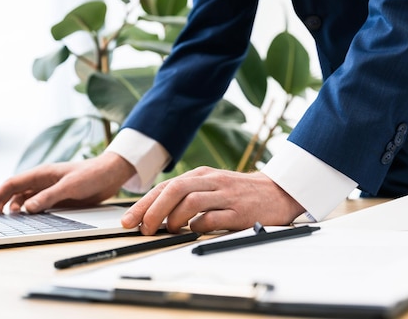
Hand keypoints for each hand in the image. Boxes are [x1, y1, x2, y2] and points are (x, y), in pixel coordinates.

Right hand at [0, 152, 134, 213]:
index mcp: (42, 174)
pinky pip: (37, 204)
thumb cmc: (92, 174)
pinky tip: (25, 218)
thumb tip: (26, 208)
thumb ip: (48, 197)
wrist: (111, 173)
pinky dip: (28, 211)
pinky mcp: (58, 196)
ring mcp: (49, 188)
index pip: (12, 184)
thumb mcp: (70, 186)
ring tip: (3, 218)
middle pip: (14, 191)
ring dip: (13, 207)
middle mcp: (42, 180)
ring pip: (24, 198)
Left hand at [121, 167, 304, 234]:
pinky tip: (193, 231)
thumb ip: (187, 196)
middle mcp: (211, 181)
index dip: (144, 204)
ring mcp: (226, 195)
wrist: (278, 192)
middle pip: (174, 190)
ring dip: (173, 218)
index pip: (166, 187)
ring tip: (167, 230)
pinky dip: (199, 226)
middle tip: (143, 228)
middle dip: (153, 210)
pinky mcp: (240, 212)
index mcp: (201, 175)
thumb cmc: (240, 193)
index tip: (129, 220)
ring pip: (191, 201)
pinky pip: (214, 217)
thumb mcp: (212, 186)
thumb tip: (155, 215)